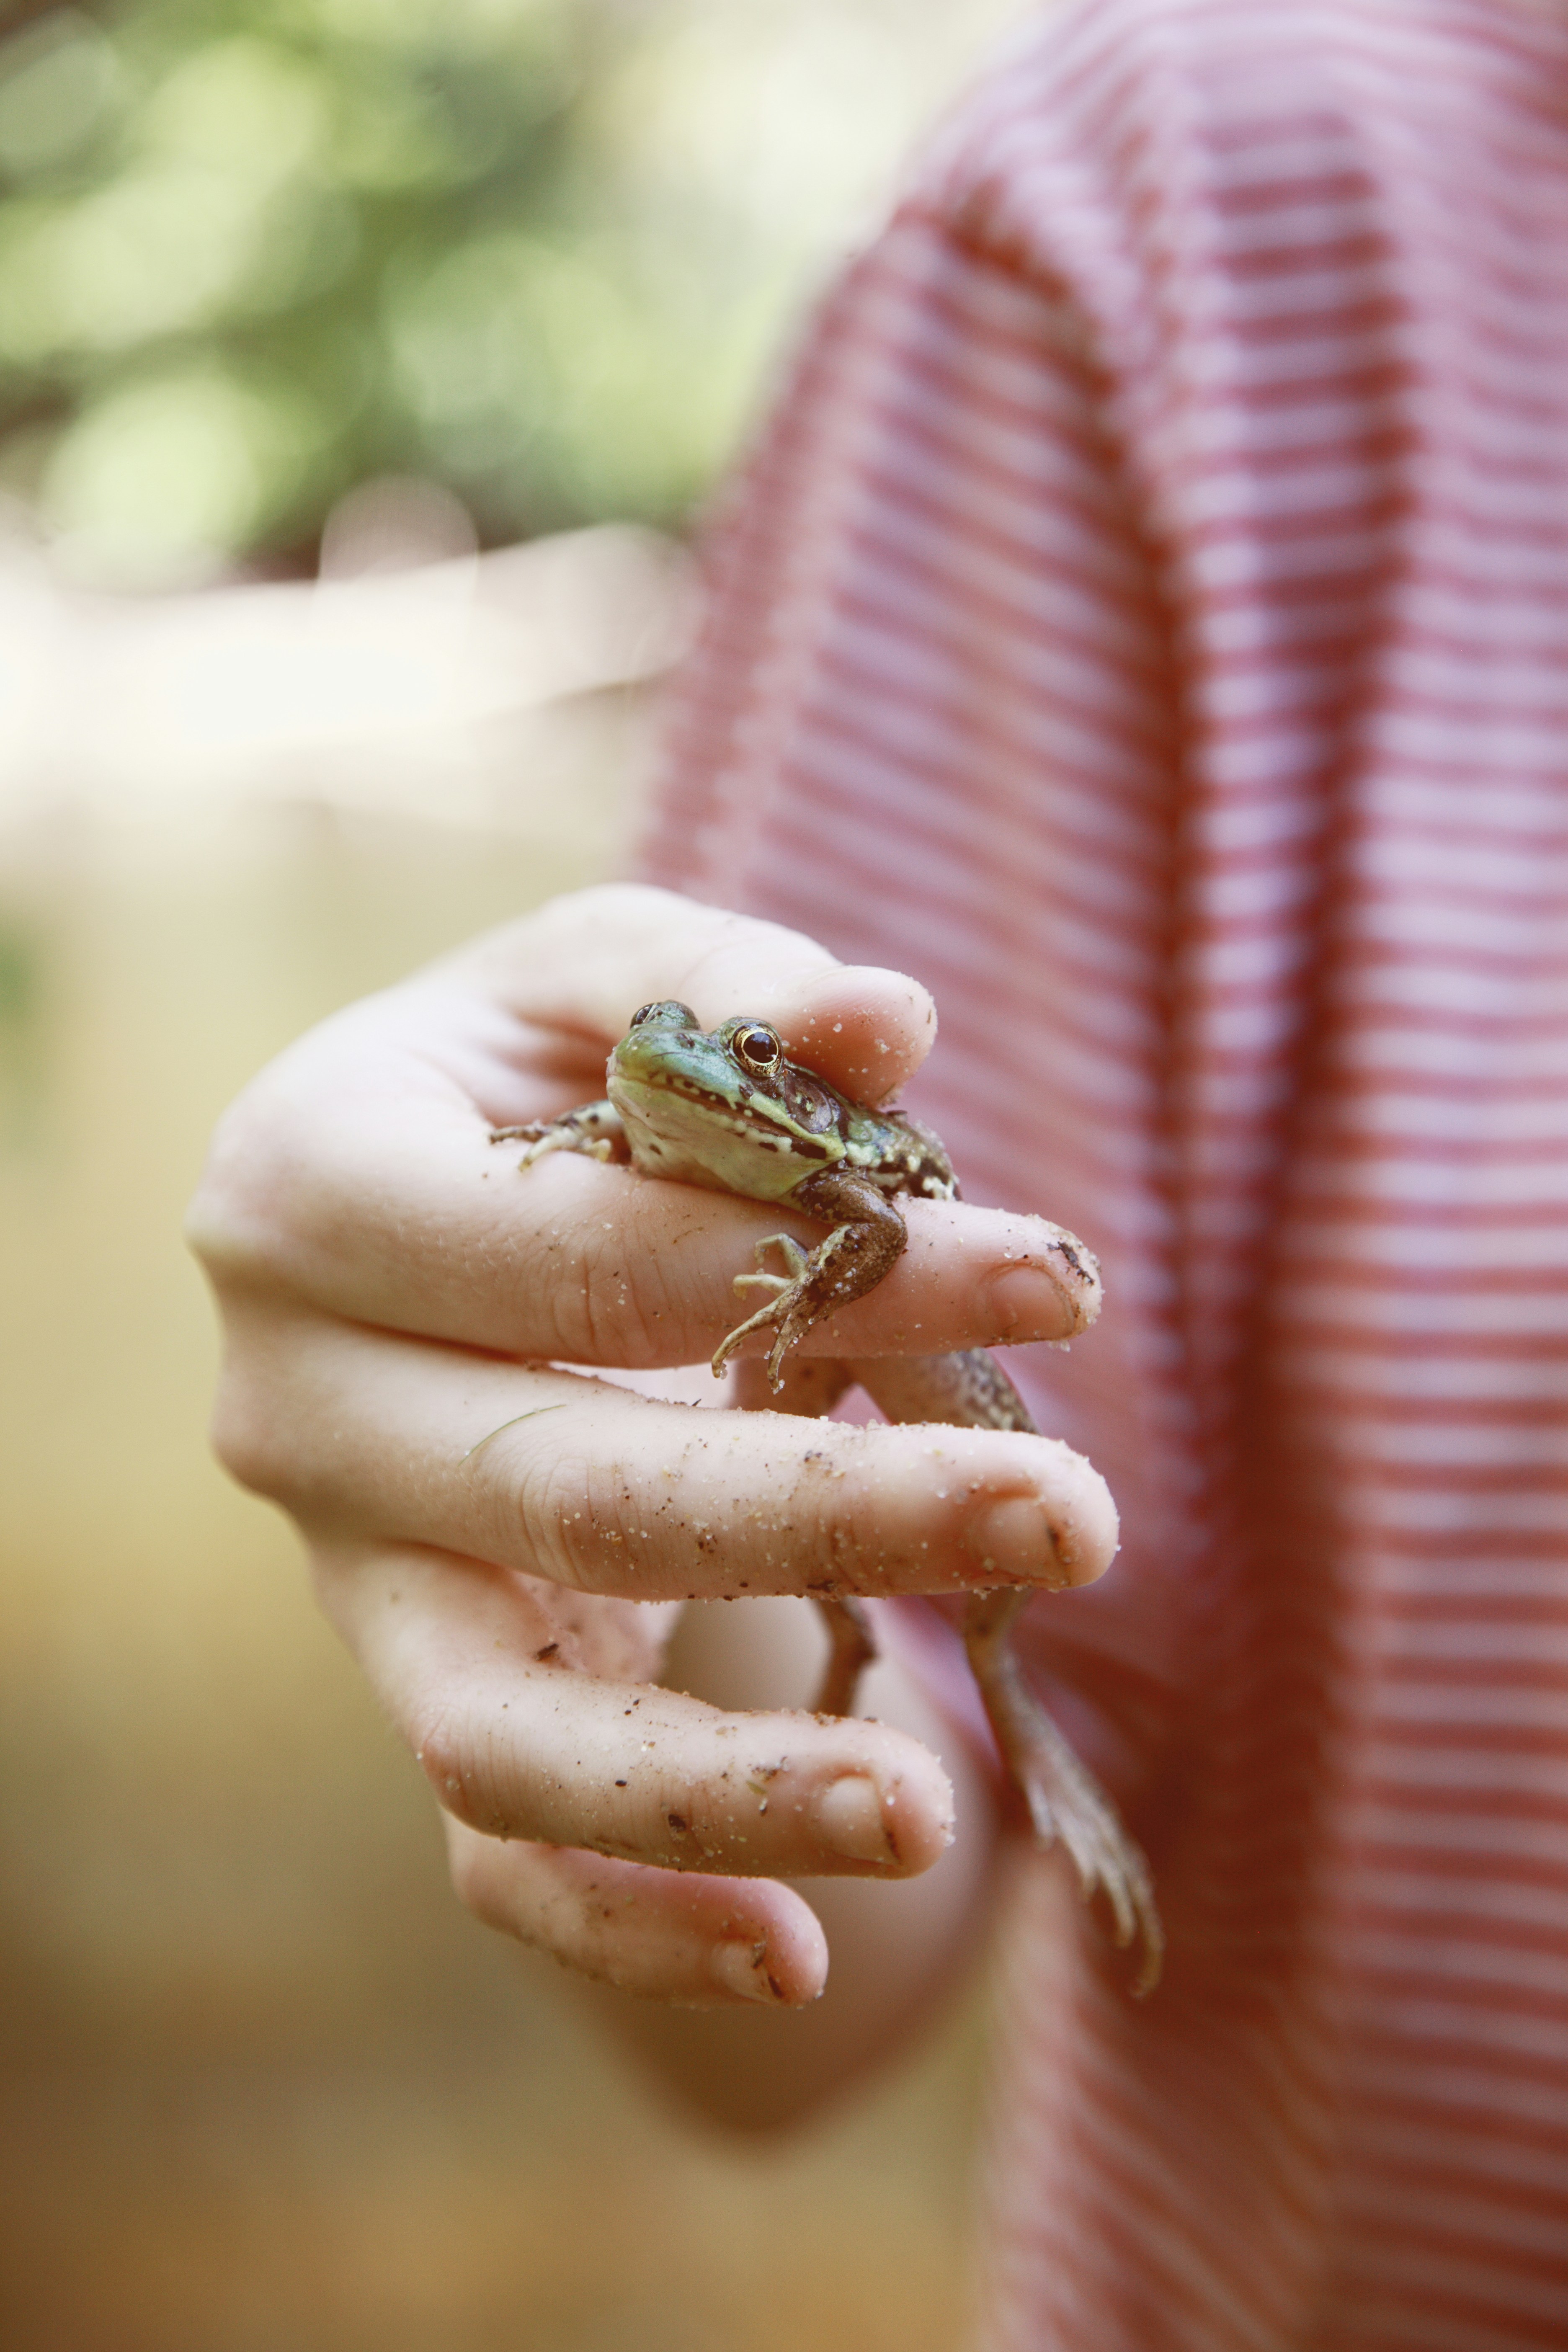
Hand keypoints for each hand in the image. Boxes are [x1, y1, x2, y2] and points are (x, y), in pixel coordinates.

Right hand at [187, 885, 1115, 2008]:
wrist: (435, 1230)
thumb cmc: (539, 1083)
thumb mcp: (609, 984)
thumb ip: (729, 993)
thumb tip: (886, 1018)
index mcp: (310, 1189)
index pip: (572, 1253)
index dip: (814, 1261)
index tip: (1050, 1279)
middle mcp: (298, 1407)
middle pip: (565, 1494)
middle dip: (831, 1513)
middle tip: (1080, 1517)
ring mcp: (350, 1582)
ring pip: (501, 1734)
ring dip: (723, 1787)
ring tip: (940, 1811)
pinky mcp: (420, 1691)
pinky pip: (497, 1858)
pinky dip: (631, 1925)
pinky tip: (802, 1954)